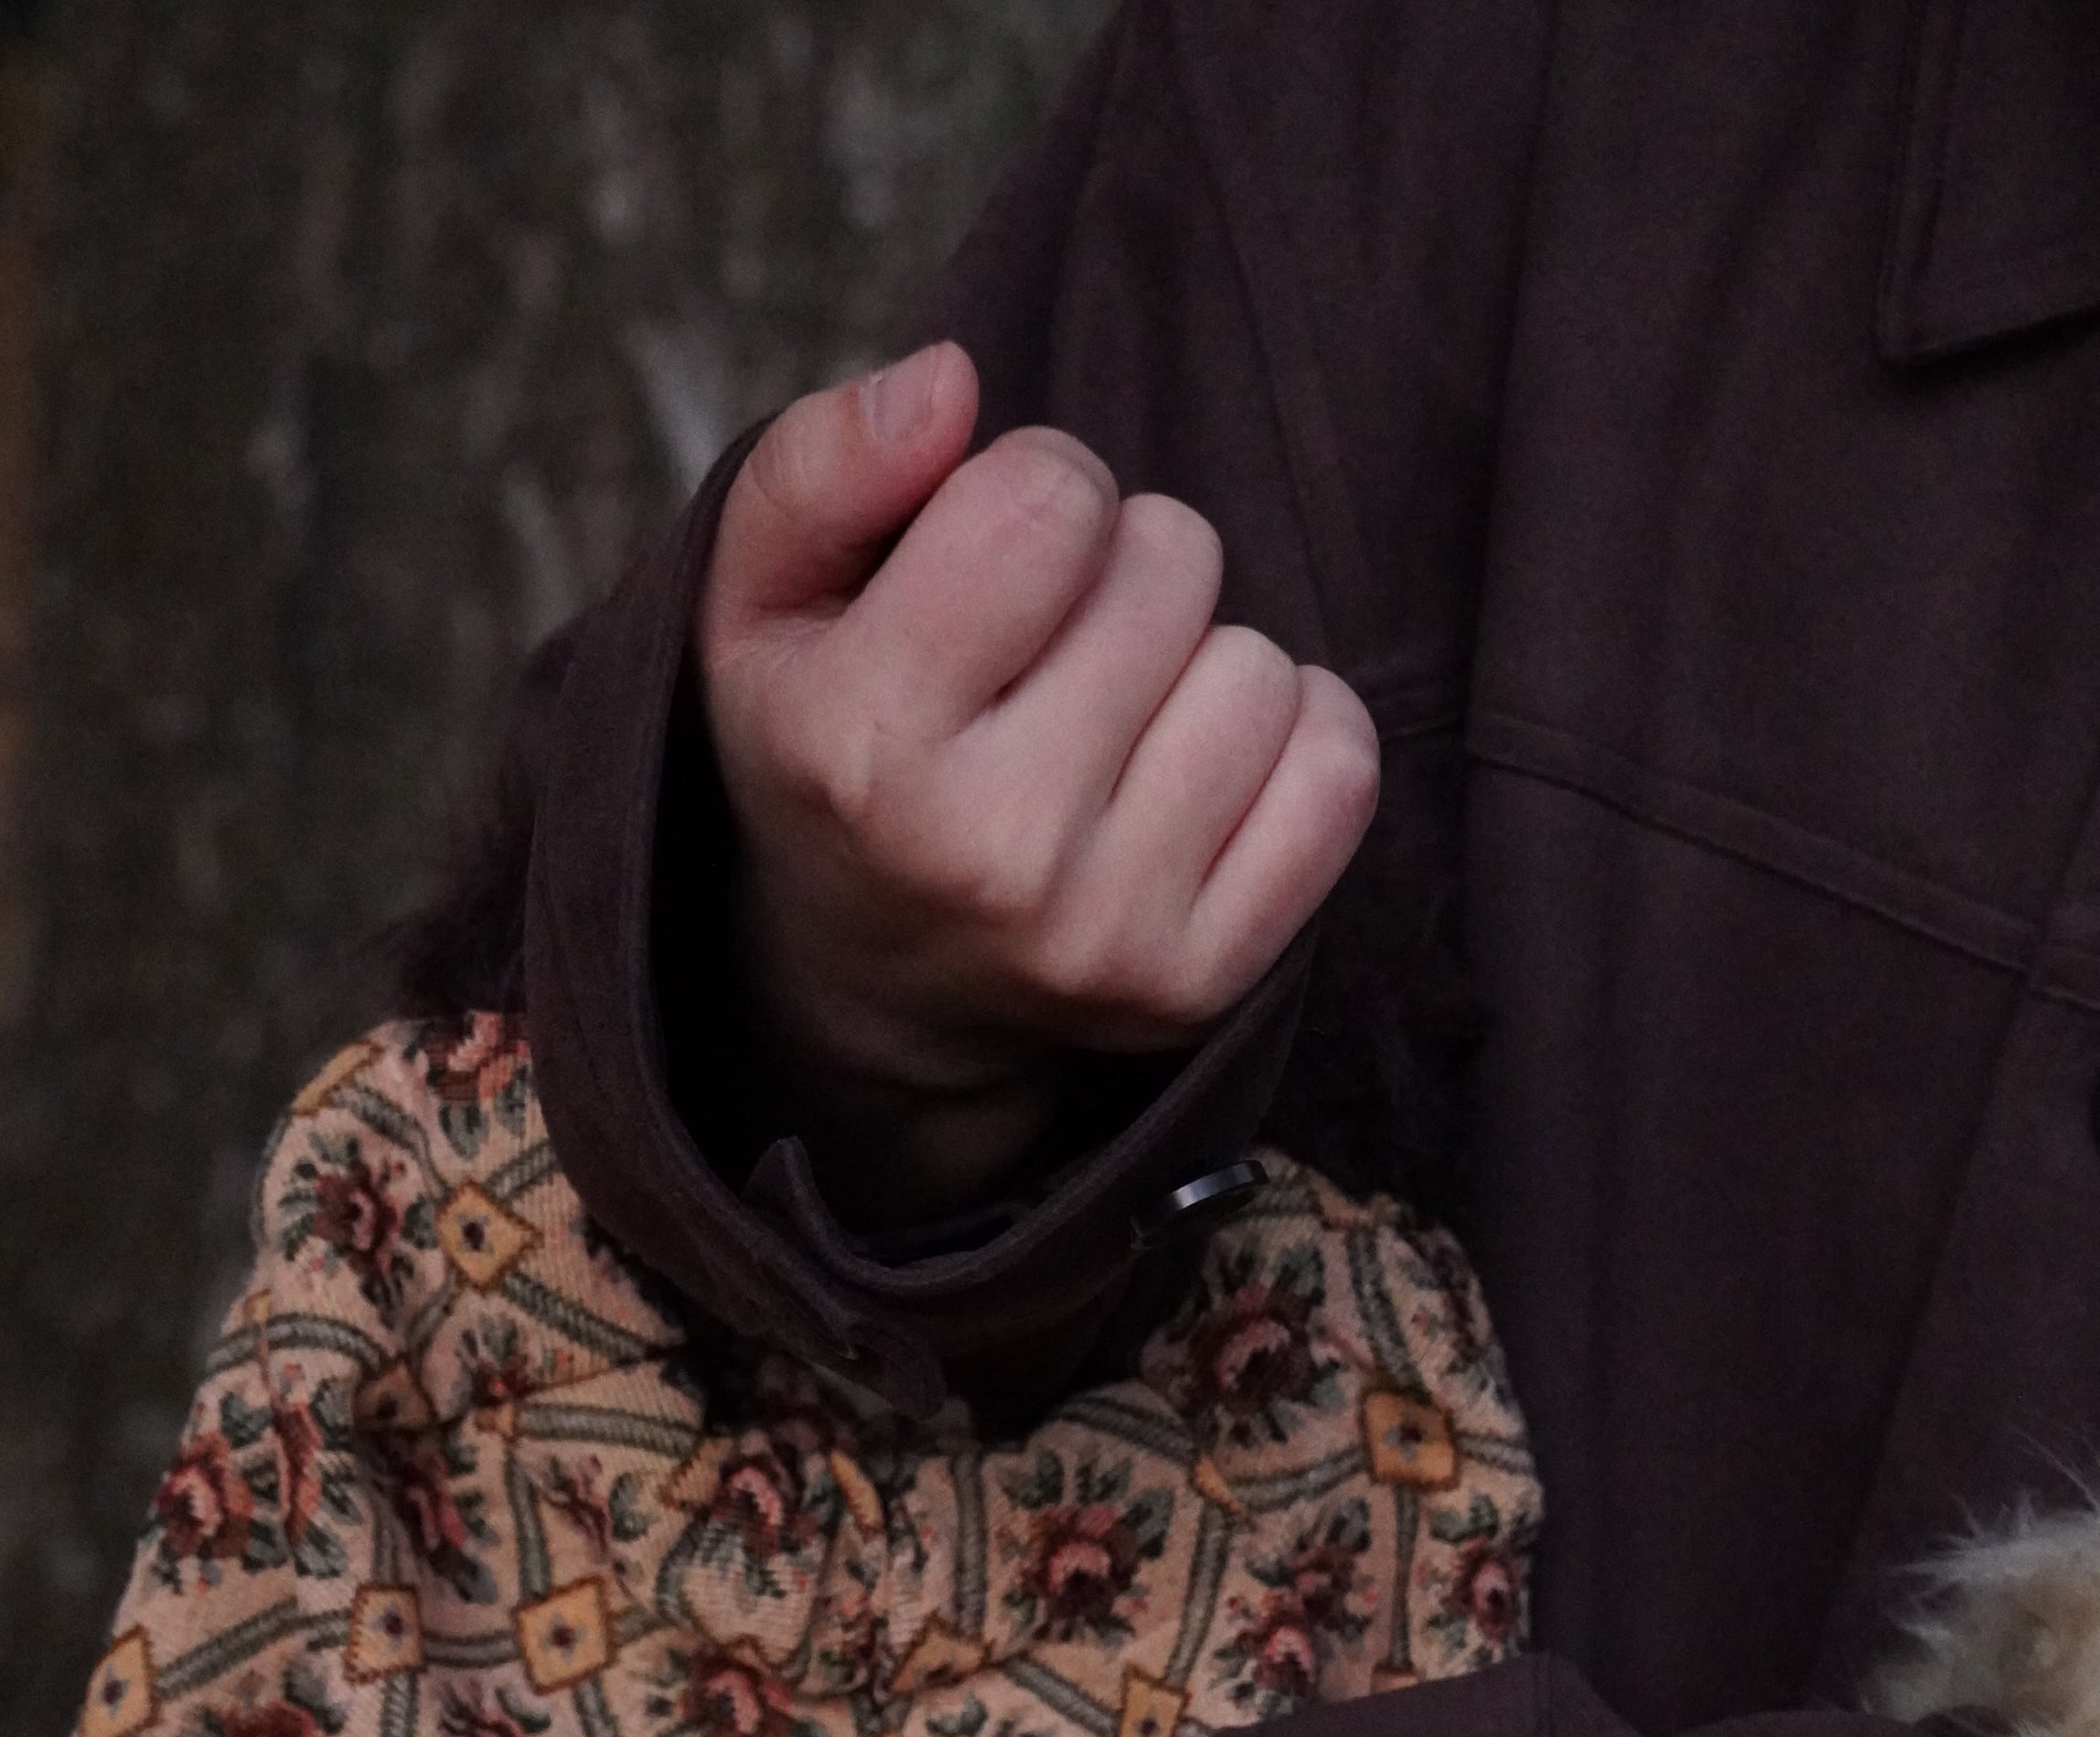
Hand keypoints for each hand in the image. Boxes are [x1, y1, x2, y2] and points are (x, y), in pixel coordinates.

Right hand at [696, 342, 1380, 1216]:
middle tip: (1052, 653)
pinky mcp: (1204, 982)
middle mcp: (990, 854)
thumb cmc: (831, 750)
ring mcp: (1106, 934)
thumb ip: (821, 466)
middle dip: (1123, 570)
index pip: (1050, 498)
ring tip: (1113, 725)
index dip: (1037, 488)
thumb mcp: (760, 603)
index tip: (995, 559)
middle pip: (1173, 561)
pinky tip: (1194, 772)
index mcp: (863, 744)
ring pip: (1261, 667)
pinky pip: (1339, 768)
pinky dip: (1292, 741)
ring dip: (1202, 662)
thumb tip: (951, 380)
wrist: (872, 993)